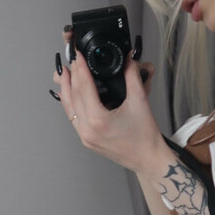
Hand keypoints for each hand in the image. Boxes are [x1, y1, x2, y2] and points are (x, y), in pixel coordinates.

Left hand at [51, 31, 164, 173]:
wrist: (149, 159)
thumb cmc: (146, 137)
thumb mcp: (140, 101)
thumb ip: (132, 76)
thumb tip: (129, 60)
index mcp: (98, 120)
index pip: (84, 86)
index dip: (80, 67)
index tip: (78, 55)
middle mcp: (88, 130)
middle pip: (73, 96)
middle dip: (71, 76)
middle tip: (70, 60)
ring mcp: (85, 137)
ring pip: (69, 108)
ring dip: (66, 89)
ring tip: (65, 74)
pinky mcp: (87, 140)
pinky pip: (73, 119)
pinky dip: (70, 104)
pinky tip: (70, 95)